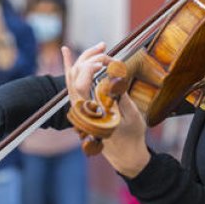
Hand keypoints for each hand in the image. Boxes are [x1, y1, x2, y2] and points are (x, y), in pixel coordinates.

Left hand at [64, 43, 150, 176]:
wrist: (127, 157)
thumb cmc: (131, 137)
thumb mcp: (131, 117)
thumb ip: (120, 97)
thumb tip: (114, 76)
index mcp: (89, 115)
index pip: (81, 85)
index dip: (89, 68)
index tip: (105, 61)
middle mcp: (80, 111)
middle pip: (74, 78)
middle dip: (87, 58)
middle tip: (104, 46)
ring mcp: (80, 110)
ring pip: (73, 80)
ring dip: (84, 61)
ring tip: (98, 46)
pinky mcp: (84, 108)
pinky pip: (76, 86)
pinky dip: (76, 70)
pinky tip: (73, 56)